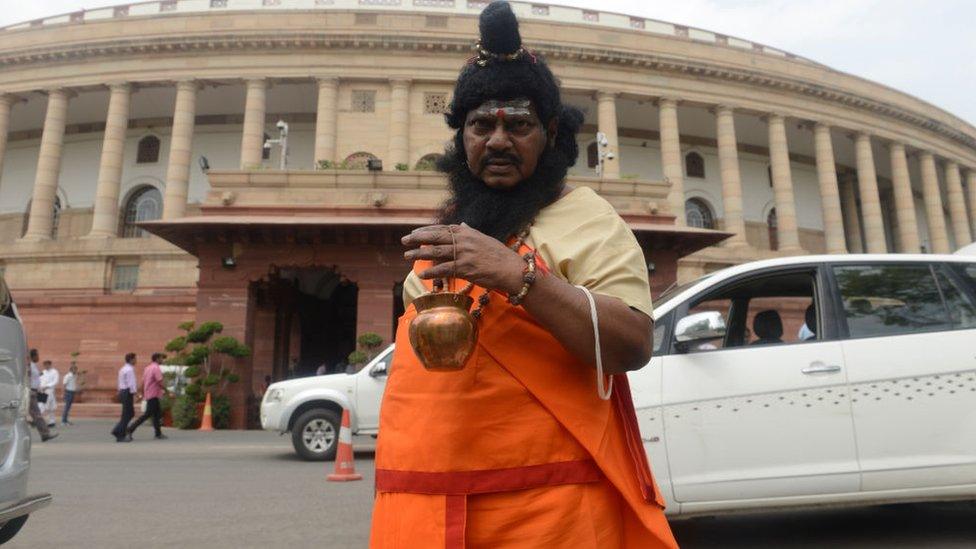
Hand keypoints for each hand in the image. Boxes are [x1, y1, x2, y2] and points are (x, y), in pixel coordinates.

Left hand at [402, 224, 524, 293]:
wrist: (511, 269)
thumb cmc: (499, 255)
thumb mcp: (484, 239)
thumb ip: (470, 232)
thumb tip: (463, 224)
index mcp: (467, 232)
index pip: (442, 228)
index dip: (427, 230)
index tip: (415, 233)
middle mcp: (464, 240)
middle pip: (435, 237)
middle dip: (418, 238)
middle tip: (404, 240)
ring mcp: (463, 254)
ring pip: (436, 252)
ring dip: (419, 254)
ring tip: (407, 255)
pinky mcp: (465, 268)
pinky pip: (444, 269)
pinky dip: (432, 272)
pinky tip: (422, 274)